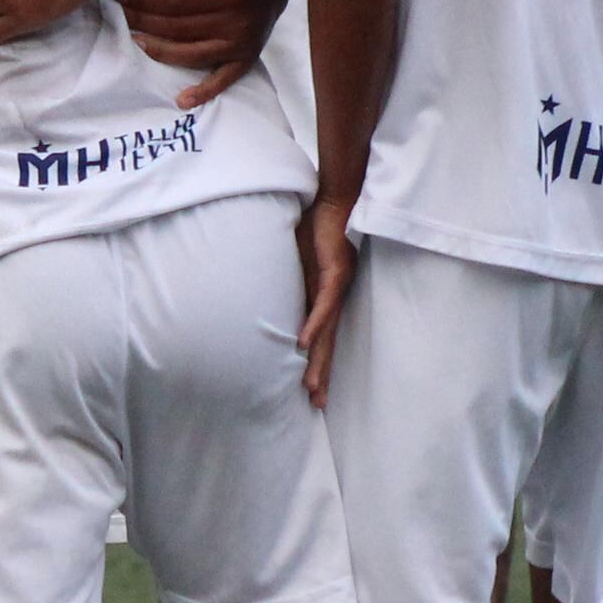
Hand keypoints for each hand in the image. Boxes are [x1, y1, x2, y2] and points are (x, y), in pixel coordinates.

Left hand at [117, 0, 289, 107]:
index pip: (173, 4)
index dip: (144, 2)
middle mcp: (233, 24)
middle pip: (178, 30)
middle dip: (144, 22)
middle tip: (120, 16)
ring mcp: (241, 44)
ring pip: (193, 56)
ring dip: (162, 52)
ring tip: (137, 43)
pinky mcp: (248, 56)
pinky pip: (225, 79)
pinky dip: (205, 92)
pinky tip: (182, 101)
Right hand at [295, 196, 358, 405]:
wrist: (333, 200)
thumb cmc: (314, 227)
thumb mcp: (296, 262)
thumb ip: (287, 282)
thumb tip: (266, 295)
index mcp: (324, 297)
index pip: (322, 336)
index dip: (317, 362)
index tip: (312, 389)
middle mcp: (334, 297)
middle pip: (327, 342)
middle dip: (321, 373)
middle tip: (316, 403)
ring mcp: (337, 286)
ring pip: (327, 331)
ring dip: (318, 360)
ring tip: (311, 386)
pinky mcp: (336, 272)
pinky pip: (323, 304)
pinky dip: (313, 325)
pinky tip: (303, 344)